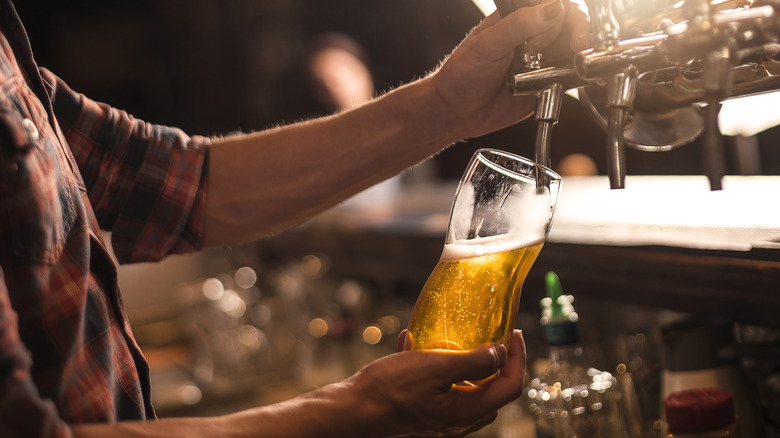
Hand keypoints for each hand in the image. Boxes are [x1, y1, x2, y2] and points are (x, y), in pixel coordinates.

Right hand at [345, 329, 526, 436]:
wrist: (354, 408)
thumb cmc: (392, 388)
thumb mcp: (437, 367)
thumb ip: (474, 362)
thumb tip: (500, 353)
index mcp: (466, 410)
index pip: (510, 387)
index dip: (518, 358)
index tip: (513, 332)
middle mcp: (457, 419)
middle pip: (494, 392)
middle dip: (499, 363)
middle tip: (493, 337)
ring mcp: (440, 416)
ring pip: (468, 390)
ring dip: (468, 364)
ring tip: (455, 338)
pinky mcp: (422, 409)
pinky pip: (441, 387)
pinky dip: (438, 366)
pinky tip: (415, 343)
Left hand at [427, 0, 589, 139]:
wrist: (457, 112)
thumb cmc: (462, 75)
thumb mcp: (487, 45)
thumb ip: (518, 26)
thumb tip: (550, 10)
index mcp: (517, 18)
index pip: (553, 4)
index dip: (565, 14)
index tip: (564, 29)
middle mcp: (533, 36)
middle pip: (571, 22)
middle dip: (578, 31)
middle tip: (574, 47)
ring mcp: (542, 59)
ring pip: (575, 48)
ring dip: (577, 55)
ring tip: (562, 66)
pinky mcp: (547, 83)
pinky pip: (570, 77)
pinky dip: (575, 76)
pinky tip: (567, 78)